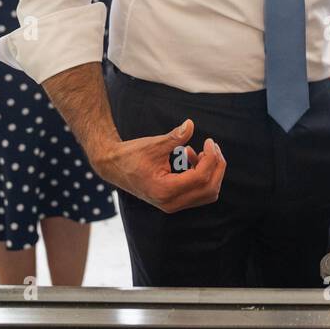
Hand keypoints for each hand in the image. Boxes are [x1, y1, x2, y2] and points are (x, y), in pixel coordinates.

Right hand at [95, 119, 225, 212]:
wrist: (113, 167)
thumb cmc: (131, 155)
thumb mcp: (154, 144)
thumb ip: (175, 136)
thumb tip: (190, 124)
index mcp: (166, 190)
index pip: (201, 178)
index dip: (211, 158)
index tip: (209, 141)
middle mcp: (171, 203)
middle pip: (210, 188)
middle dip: (216, 165)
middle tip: (212, 146)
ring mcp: (173, 204)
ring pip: (208, 193)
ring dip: (210, 171)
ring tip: (199, 152)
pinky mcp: (174, 200)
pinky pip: (199, 192)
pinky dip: (202, 175)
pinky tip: (190, 157)